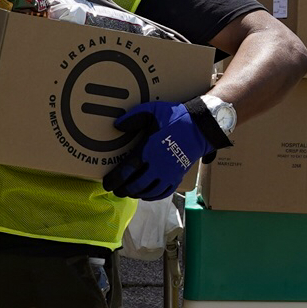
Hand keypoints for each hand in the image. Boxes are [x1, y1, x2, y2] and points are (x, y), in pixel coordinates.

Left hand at [100, 98, 227, 200]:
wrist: (199, 128)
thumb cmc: (174, 118)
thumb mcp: (152, 111)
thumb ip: (133, 118)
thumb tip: (117, 126)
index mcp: (147, 151)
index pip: (126, 171)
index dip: (115, 180)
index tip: (107, 184)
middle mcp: (156, 166)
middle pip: (136, 185)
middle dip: (123, 190)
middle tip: (116, 191)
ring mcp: (168, 174)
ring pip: (149, 192)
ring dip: (137, 194)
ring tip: (129, 192)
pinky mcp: (177, 177)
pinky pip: (163, 193)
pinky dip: (152, 197)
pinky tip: (146, 195)